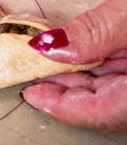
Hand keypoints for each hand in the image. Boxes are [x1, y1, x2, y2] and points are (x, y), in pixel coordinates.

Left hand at [23, 0, 126, 130]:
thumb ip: (96, 31)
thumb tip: (48, 46)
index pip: (98, 112)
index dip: (58, 105)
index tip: (28, 93)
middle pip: (100, 102)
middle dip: (60, 86)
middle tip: (27, 70)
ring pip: (109, 87)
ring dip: (75, 73)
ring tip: (42, 58)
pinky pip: (120, 72)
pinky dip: (96, 62)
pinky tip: (74, 51)